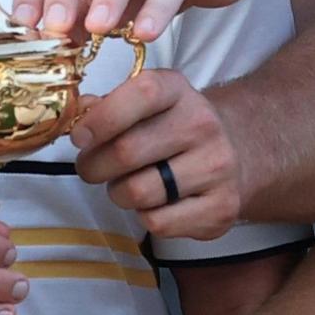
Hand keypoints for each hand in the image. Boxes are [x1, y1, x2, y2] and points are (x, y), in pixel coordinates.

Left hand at [65, 68, 241, 241]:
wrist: (234, 153)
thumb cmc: (172, 128)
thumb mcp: (145, 105)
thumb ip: (109, 106)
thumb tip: (81, 113)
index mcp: (179, 91)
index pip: (142, 94)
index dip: (101, 118)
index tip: (79, 138)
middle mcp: (204, 124)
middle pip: (127, 151)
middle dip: (94, 166)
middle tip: (90, 168)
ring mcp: (217, 167)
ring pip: (138, 192)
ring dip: (118, 194)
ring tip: (125, 185)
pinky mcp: (221, 207)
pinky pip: (158, 222)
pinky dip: (144, 217)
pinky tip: (154, 203)